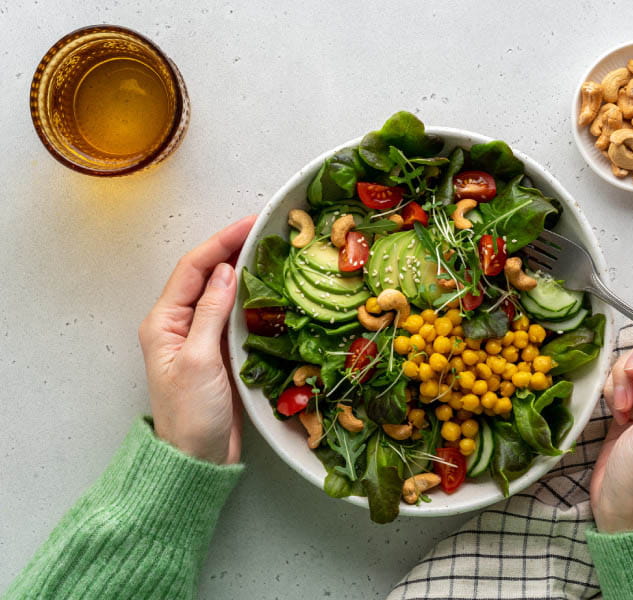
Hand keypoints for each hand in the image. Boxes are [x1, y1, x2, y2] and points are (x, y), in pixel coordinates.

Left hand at [138, 216, 255, 464]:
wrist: (197, 459)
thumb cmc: (191, 414)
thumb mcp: (199, 360)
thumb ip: (211, 313)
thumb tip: (226, 270)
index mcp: (163, 321)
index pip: (193, 269)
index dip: (221, 242)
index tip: (250, 224)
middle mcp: (178, 324)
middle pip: (206, 275)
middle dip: (233, 249)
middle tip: (265, 232)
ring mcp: (199, 337)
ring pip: (221, 293)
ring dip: (243, 271)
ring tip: (270, 252)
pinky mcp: (218, 352)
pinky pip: (233, 315)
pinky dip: (250, 298)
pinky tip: (269, 290)